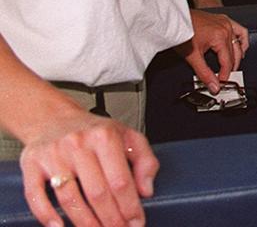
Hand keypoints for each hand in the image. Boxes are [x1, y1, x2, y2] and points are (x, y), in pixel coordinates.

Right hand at [19, 103, 157, 226]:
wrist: (54, 118)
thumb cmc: (93, 131)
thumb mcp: (127, 135)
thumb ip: (145, 161)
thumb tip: (146, 190)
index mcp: (105, 137)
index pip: (120, 180)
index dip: (130, 207)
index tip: (136, 222)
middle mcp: (78, 144)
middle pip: (97, 193)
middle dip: (110, 219)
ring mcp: (53, 155)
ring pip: (70, 198)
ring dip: (85, 222)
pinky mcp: (32, 164)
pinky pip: (36, 195)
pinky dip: (47, 215)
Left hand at [178, 10, 248, 92]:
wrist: (173, 19)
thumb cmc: (181, 32)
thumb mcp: (191, 56)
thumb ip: (204, 73)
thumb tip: (214, 85)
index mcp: (220, 36)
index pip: (227, 61)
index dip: (225, 75)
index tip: (221, 84)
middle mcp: (226, 28)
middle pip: (234, 54)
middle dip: (231, 68)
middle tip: (225, 78)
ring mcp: (226, 22)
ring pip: (239, 42)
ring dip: (238, 55)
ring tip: (233, 66)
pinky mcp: (223, 19)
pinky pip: (239, 30)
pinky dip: (241, 40)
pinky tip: (239, 47)